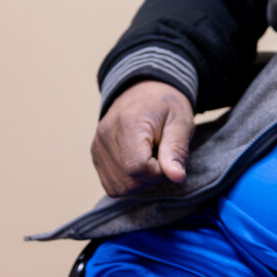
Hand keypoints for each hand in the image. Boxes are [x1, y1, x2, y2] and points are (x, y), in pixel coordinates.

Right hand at [92, 80, 195, 196]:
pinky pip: (110, 184)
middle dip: (150, 178)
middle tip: (160, 158)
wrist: (145, 89)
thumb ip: (177, 150)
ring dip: (139, 182)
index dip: (158, 172)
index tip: (167, 158)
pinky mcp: (96, 154)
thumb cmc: (166, 105)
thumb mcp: (180, 123)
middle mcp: (106, 135)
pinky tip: (137, 164)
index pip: (138, 167)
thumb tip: (176, 177)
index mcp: (128, 124)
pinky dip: (127, 182)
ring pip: (118, 187)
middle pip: (127, 181)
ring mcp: (97, 145)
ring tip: (149, 159)